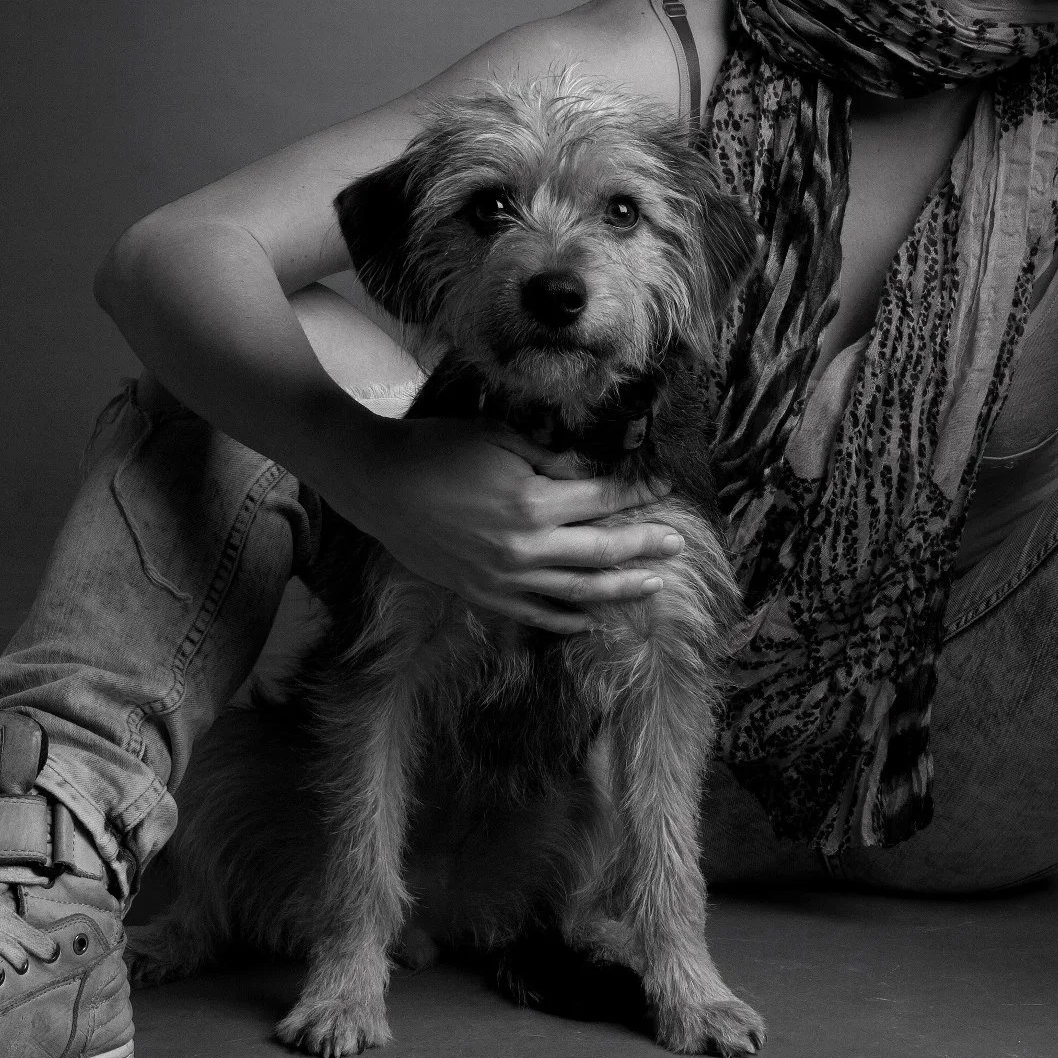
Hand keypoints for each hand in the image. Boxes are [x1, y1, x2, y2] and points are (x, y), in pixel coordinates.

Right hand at [324, 412, 684, 633]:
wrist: (380, 485)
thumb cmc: (439, 449)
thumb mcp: (502, 439)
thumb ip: (553, 460)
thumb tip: (596, 471)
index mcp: (533, 501)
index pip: (603, 499)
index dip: (638, 492)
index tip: (664, 485)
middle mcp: (526, 546)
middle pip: (603, 552)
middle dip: (645, 547)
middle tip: (677, 545)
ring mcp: (505, 577)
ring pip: (578, 590)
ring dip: (620, 588)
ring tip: (653, 585)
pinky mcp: (484, 594)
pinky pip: (537, 612)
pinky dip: (569, 617)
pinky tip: (594, 617)